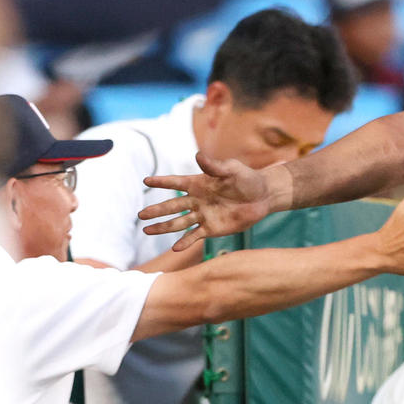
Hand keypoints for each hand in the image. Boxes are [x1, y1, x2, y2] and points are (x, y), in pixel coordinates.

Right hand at [139, 151, 277, 250]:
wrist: (263, 197)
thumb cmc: (247, 179)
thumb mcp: (231, 169)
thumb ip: (214, 166)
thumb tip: (198, 155)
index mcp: (198, 183)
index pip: (176, 183)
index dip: (162, 182)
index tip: (146, 181)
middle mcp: (197, 200)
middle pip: (172, 206)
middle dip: (157, 210)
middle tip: (141, 215)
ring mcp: (203, 215)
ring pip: (179, 222)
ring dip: (164, 227)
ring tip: (147, 230)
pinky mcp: (212, 228)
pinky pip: (196, 236)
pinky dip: (186, 242)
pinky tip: (175, 248)